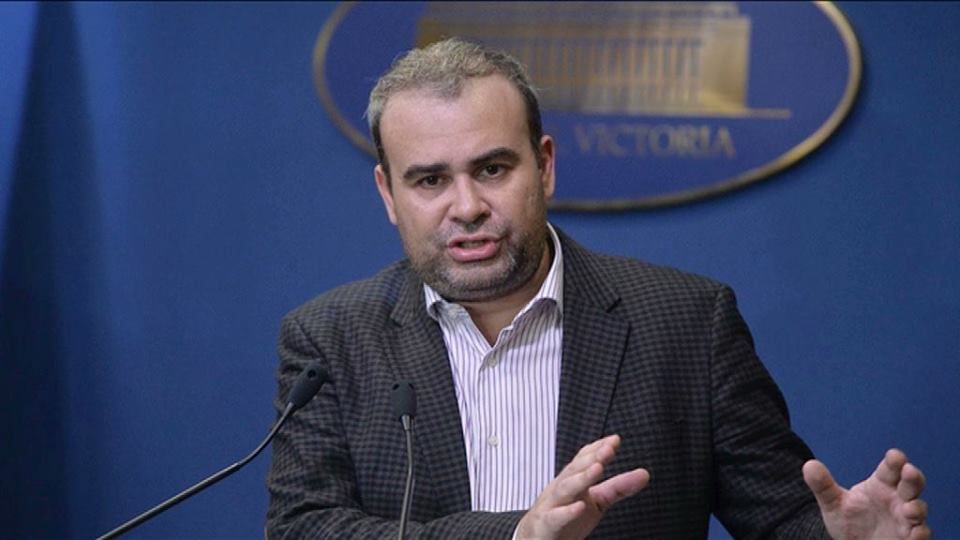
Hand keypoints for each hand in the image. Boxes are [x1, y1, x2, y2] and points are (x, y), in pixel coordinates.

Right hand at [516, 434, 648, 539]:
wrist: (536, 537)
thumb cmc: (565, 516)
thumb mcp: (596, 501)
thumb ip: (618, 488)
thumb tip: (644, 474)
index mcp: (572, 480)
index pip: (583, 459)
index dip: (598, 449)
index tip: (615, 440)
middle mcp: (561, 488)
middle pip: (574, 470)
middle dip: (591, 458)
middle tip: (608, 449)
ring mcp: (551, 505)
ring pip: (564, 488)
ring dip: (580, 478)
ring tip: (597, 468)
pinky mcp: (546, 524)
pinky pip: (555, 517)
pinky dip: (567, 512)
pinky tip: (580, 507)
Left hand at [803, 449, 929, 539]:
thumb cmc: (848, 521)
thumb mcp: (833, 504)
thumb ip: (823, 486)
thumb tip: (809, 465)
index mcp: (880, 485)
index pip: (890, 468)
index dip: (895, 461)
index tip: (895, 456)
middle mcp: (896, 499)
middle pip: (911, 484)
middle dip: (913, 477)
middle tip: (909, 471)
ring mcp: (905, 519)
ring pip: (918, 508)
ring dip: (916, 507)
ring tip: (909, 509)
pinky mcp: (909, 538)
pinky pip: (919, 534)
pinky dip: (919, 533)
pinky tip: (916, 532)